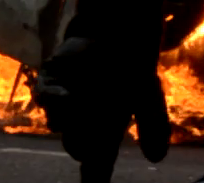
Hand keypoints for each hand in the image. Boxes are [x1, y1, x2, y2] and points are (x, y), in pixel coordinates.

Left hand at [36, 35, 170, 180]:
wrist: (114, 35)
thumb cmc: (130, 69)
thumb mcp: (148, 95)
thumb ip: (153, 124)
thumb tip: (156, 157)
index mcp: (104, 134)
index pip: (97, 167)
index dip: (93, 181)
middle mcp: (81, 124)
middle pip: (76, 147)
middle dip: (83, 142)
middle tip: (94, 132)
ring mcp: (63, 104)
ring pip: (59, 123)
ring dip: (71, 117)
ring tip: (86, 100)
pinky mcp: (50, 83)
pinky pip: (46, 97)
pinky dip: (55, 98)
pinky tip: (67, 95)